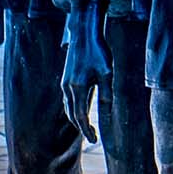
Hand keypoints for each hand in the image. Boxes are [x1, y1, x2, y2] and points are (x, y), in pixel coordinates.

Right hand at [60, 0, 109, 142]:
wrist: (84, 32)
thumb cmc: (99, 51)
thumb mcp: (107, 73)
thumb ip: (106, 94)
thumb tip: (108, 112)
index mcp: (77, 88)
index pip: (80, 116)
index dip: (87, 130)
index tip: (94, 141)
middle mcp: (68, 87)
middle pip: (73, 115)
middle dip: (82, 127)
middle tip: (93, 137)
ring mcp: (65, 83)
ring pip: (68, 108)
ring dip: (77, 119)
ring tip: (88, 128)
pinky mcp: (66, 78)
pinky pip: (68, 100)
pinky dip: (74, 109)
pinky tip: (80, 111)